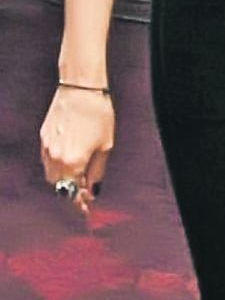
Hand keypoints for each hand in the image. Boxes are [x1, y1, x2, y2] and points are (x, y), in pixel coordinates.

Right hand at [40, 86, 114, 214]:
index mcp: (73, 163)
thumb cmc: (99, 115)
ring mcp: (46, 148)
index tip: (86, 210)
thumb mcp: (106, 146)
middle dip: (71, 190)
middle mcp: (55, 158)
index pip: (74, 191)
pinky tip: (69, 157)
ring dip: (63, 178)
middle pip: (60, 186)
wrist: (81, 89)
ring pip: (51, 174)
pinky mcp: (43, 137)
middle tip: (85, 190)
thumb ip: (98, 171)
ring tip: (78, 174)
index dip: (80, 202)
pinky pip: (47, 159)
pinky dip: (57, 164)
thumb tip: (94, 190)